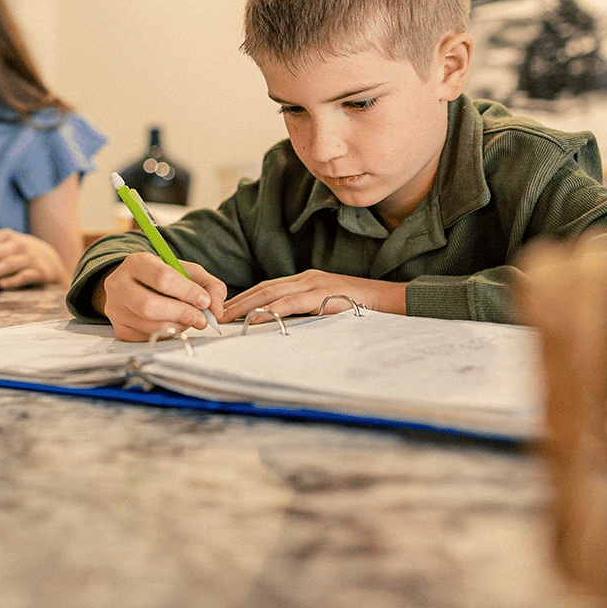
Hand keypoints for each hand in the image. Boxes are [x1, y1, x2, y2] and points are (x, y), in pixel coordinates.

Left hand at [0, 228, 67, 288]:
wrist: (52, 261)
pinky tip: (1, 285)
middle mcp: (19, 244)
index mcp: (7, 236)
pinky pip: (25, 276)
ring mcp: (30, 257)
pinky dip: (13, 281)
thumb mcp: (2, 248)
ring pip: (9, 263)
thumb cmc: (20, 255)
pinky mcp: (40, 271)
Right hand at [93, 252, 227, 341]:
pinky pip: (148, 338)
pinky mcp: (120, 330)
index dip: (187, 292)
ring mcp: (116, 310)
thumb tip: (217, 310)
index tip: (205, 301)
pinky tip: (173, 325)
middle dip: (182, 314)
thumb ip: (209, 285)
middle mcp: (119, 285)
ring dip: (178, 326)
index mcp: (136, 263)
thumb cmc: (163, 277)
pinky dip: (168, 335)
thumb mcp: (187, 271)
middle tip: (202, 319)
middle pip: (150, 306)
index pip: (162, 278)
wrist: (135, 286)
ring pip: (150, 326)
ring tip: (188, 320)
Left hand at [217, 270, 406, 323]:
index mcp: (305, 281)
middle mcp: (306, 279)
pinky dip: (275, 309)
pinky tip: (260, 317)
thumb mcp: (327, 310)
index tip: (225, 310)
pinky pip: (294, 302)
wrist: (390, 301)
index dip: (244, 298)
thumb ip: (307, 314)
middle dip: (238, 301)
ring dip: (248, 305)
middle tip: (216, 314)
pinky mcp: (324, 294)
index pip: (267, 288)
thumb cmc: (360, 309)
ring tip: (228, 316)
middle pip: (263, 288)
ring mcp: (314, 284)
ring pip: (273, 293)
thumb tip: (283, 328)